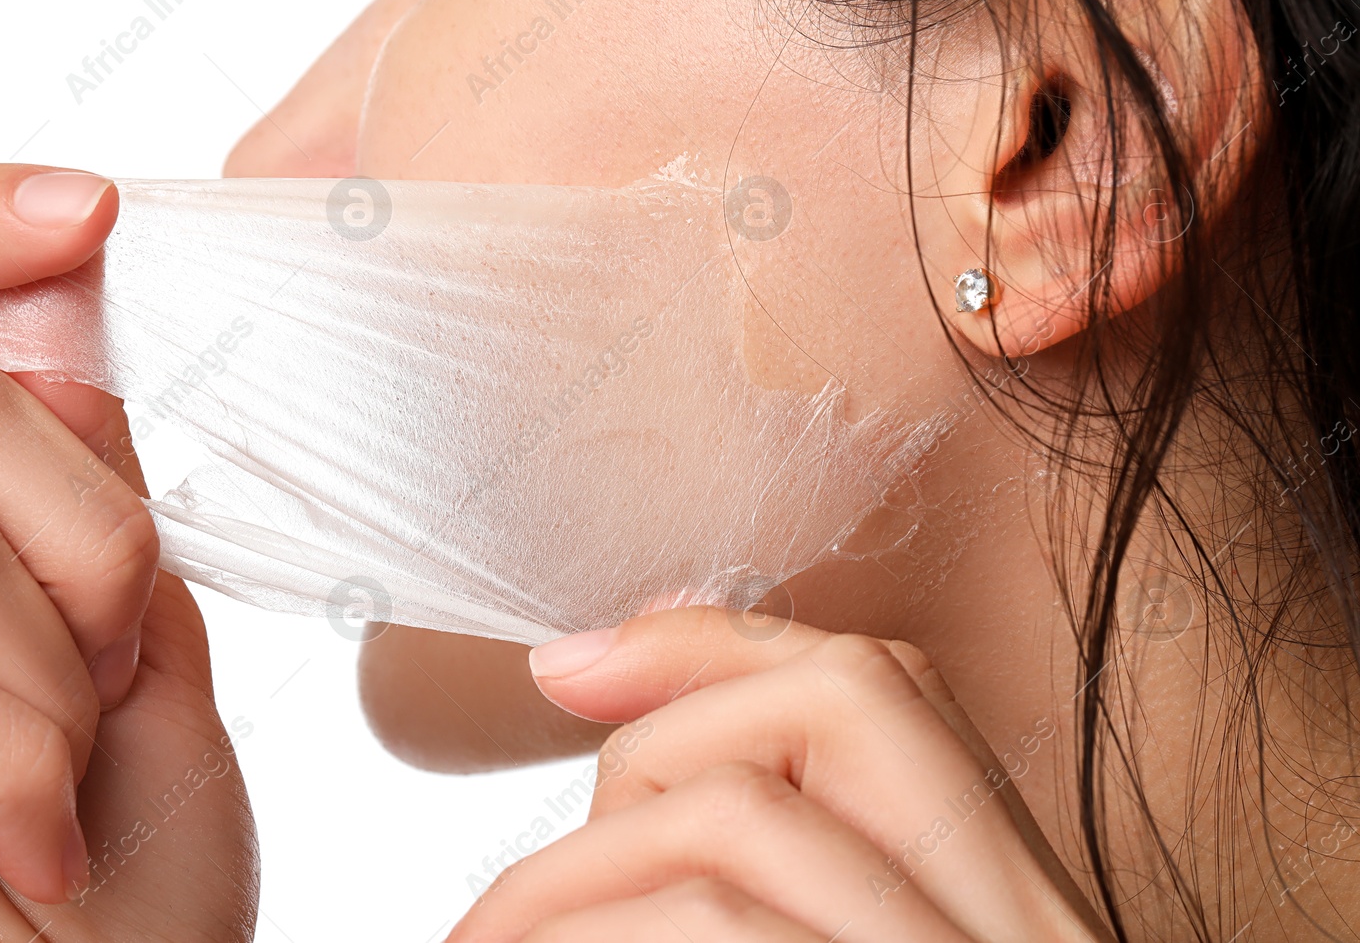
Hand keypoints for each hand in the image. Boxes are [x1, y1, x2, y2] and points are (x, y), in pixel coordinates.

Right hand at [0, 166, 256, 941]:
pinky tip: (30, 853)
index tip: (98, 209)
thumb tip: (49, 312)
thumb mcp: (140, 644)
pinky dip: (20, 767)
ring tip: (63, 778)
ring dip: (63, 669)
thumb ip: (86, 493)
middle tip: (113, 665)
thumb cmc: (131, 868)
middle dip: (91, 535)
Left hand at [449, 607, 1111, 942]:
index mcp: (1021, 906)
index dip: (711, 644)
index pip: (886, 693)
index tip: (570, 660)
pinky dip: (593, 933)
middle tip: (532, 897)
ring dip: (576, 872)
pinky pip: (720, 925)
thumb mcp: (872, 921)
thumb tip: (590, 670)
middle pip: (834, 707)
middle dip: (647, 752)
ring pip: (741, 819)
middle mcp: (1026, 926)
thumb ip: (794, 833)